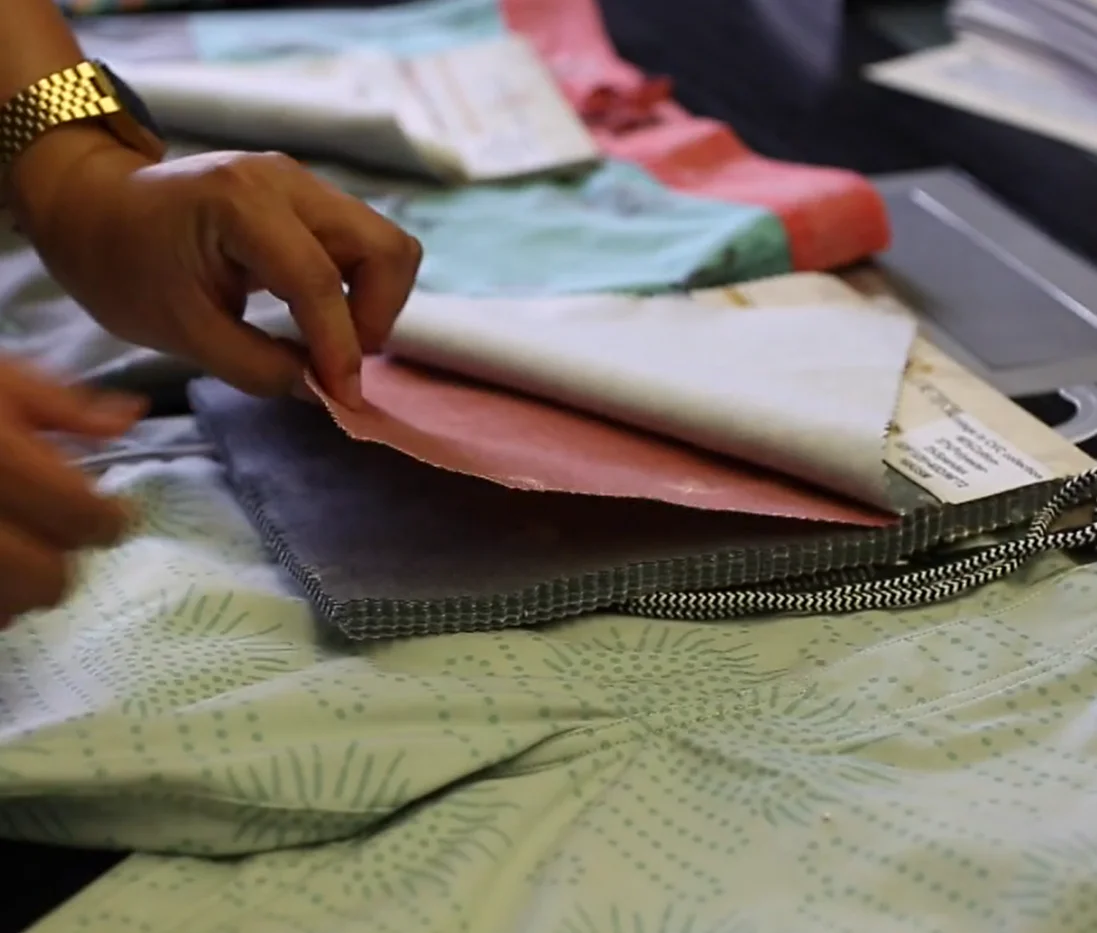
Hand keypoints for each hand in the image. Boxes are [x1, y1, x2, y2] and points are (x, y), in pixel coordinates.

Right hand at [0, 360, 144, 626]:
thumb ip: (63, 404)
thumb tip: (133, 417)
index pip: (83, 519)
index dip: (108, 520)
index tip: (108, 514)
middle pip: (47, 582)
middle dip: (61, 563)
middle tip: (53, 537)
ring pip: (4, 612)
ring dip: (16, 590)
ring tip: (9, 551)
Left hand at [11, 133, 421, 407]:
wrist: (94, 209)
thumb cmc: (123, 268)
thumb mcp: (181, 333)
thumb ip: (258, 367)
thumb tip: (323, 390)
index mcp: (240, 202)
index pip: (317, 280)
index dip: (340, 347)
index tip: (343, 398)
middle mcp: (287, 181)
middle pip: (384, 247)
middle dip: (377, 315)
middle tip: (342, 360)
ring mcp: (305, 185)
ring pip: (385, 246)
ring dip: (374, 303)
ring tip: (334, 342)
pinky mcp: (311, 200)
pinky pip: (363, 246)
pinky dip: (360, 290)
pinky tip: (324, 319)